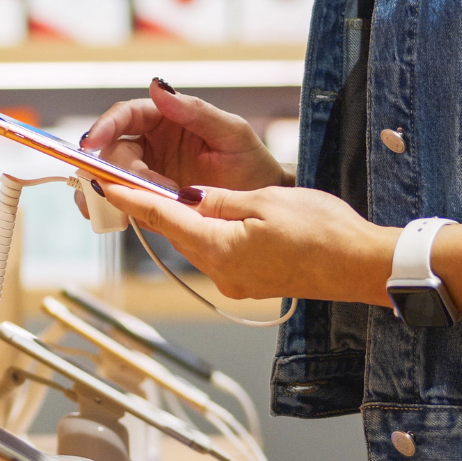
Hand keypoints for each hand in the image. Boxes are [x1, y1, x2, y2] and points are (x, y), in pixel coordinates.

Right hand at [76, 78, 290, 218]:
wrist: (261, 207)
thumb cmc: (252, 164)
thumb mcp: (231, 133)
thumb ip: (196, 111)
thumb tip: (157, 88)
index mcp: (166, 120)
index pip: (126, 116)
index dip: (106, 126)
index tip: (93, 142)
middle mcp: (152, 145)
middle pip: (114, 150)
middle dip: (114, 168)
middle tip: (134, 186)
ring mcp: (149, 175)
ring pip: (111, 177)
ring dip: (103, 189)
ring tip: (103, 203)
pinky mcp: (150, 203)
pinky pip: (123, 202)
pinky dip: (110, 208)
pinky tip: (108, 215)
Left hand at [98, 179, 392, 302]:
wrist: (357, 266)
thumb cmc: (321, 232)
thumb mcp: (264, 202)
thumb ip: (218, 201)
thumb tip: (186, 197)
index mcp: (219, 247)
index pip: (163, 218)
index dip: (131, 199)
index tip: (104, 184)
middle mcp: (220, 270)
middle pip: (174, 232)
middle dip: (150, 206)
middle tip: (128, 179)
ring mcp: (234, 280)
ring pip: (194, 242)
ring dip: (178, 219)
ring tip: (162, 192)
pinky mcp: (247, 281)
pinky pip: (214, 252)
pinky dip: (203, 232)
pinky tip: (205, 215)